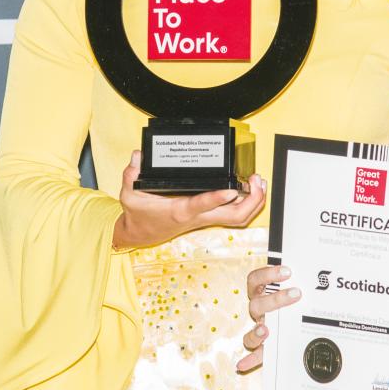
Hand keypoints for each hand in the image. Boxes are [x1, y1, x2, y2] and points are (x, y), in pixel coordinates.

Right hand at [111, 151, 267, 250]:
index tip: (230, 189)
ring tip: (259, 181)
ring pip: (239, 217)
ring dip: (254, 202)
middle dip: (251, 201)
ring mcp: (206, 218)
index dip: (216, 199)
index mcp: (180, 210)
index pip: (201, 205)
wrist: (141, 234)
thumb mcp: (129, 194)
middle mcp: (198, 216)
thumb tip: (138, 155)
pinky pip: (235, 214)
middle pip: (234, 216)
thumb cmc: (139, 214)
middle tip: (256, 180)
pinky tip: (252, 187)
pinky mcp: (209, 216)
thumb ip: (131, 173)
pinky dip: (248, 202)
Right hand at [236, 264, 299, 373]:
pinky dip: (249, 360)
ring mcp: (261, 331)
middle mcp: (259, 313)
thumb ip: (306, 281)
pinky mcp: (266, 349)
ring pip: (251, 332)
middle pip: (256, 304)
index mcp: (263, 295)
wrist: (304, 324)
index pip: (255, 280)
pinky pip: (256, 355)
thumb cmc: (300, 303)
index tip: (287, 271)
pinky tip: (242, 365)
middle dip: (275, 299)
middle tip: (297, 294)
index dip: (267, 274)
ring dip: (257, 332)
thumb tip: (328, 271)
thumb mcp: (302, 291)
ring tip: (266, 331)